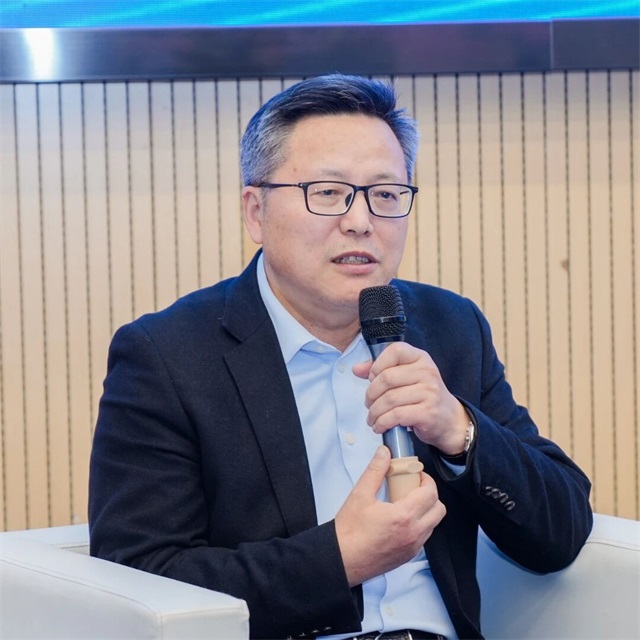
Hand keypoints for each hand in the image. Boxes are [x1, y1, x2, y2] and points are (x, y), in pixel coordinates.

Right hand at [334, 446, 445, 586]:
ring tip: (406, 503)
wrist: (342, 560)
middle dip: (430, 495)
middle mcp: (413, 534)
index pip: (430, 493)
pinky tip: (400, 519)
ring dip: (426, 511)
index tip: (417, 475)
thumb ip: (375, 470)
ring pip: (433, 524)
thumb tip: (384, 453)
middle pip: (439, 509)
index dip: (427, 480)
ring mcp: (412, 547)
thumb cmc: (349, 532)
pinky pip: (423, 537)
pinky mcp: (407, 556)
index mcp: (404, 517)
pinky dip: (419, 525)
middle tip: (414, 487)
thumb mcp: (360, 494)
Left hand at [352, 342, 468, 454]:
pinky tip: (379, 426)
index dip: (378, 364)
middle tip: (369, 403)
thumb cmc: (422, 396)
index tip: (372, 378)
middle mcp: (427, 372)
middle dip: (371, 394)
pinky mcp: (428, 412)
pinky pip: (396, 416)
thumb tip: (356, 369)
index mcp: (420, 358)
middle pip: (387, 378)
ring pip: (389, 399)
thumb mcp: (406, 377)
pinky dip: (382, 422)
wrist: (448, 419)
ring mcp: (429, 392)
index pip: (395, 350)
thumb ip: (381, 370)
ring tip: (372, 418)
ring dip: (374, 412)